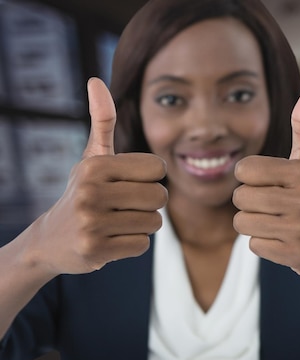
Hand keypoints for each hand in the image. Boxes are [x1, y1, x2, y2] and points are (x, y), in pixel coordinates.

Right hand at [33, 78, 167, 274]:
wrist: (51, 240)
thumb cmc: (83, 192)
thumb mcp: (92, 157)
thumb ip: (102, 122)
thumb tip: (96, 80)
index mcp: (95, 165)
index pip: (157, 168)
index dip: (150, 178)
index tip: (129, 183)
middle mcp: (90, 192)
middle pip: (160, 197)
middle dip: (149, 204)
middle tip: (125, 206)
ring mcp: (91, 223)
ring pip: (154, 223)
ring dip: (142, 225)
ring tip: (117, 222)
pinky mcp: (95, 250)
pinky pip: (142, 245)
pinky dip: (133, 244)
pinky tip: (112, 239)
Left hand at [233, 80, 299, 275]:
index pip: (245, 169)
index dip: (252, 178)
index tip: (270, 184)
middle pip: (240, 198)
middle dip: (251, 203)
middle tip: (275, 207)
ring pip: (243, 224)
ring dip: (255, 224)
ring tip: (279, 223)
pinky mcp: (298, 256)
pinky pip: (255, 246)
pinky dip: (266, 244)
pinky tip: (286, 240)